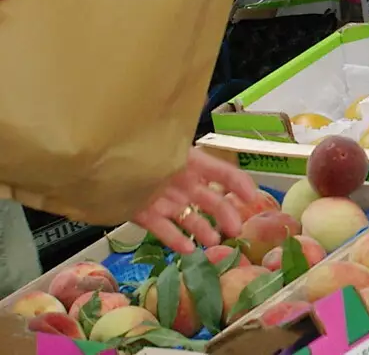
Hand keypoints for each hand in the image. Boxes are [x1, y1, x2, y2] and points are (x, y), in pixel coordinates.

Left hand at [132, 149, 261, 252]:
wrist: (90, 165)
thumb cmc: (132, 151)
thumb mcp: (167, 150)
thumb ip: (189, 157)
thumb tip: (211, 145)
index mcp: (188, 160)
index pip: (221, 172)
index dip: (239, 184)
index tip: (253, 199)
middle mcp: (178, 179)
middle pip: (208, 198)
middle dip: (225, 214)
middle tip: (235, 231)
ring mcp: (161, 198)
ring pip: (188, 215)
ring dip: (203, 228)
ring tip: (213, 243)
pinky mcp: (142, 213)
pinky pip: (163, 228)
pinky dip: (175, 238)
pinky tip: (187, 249)